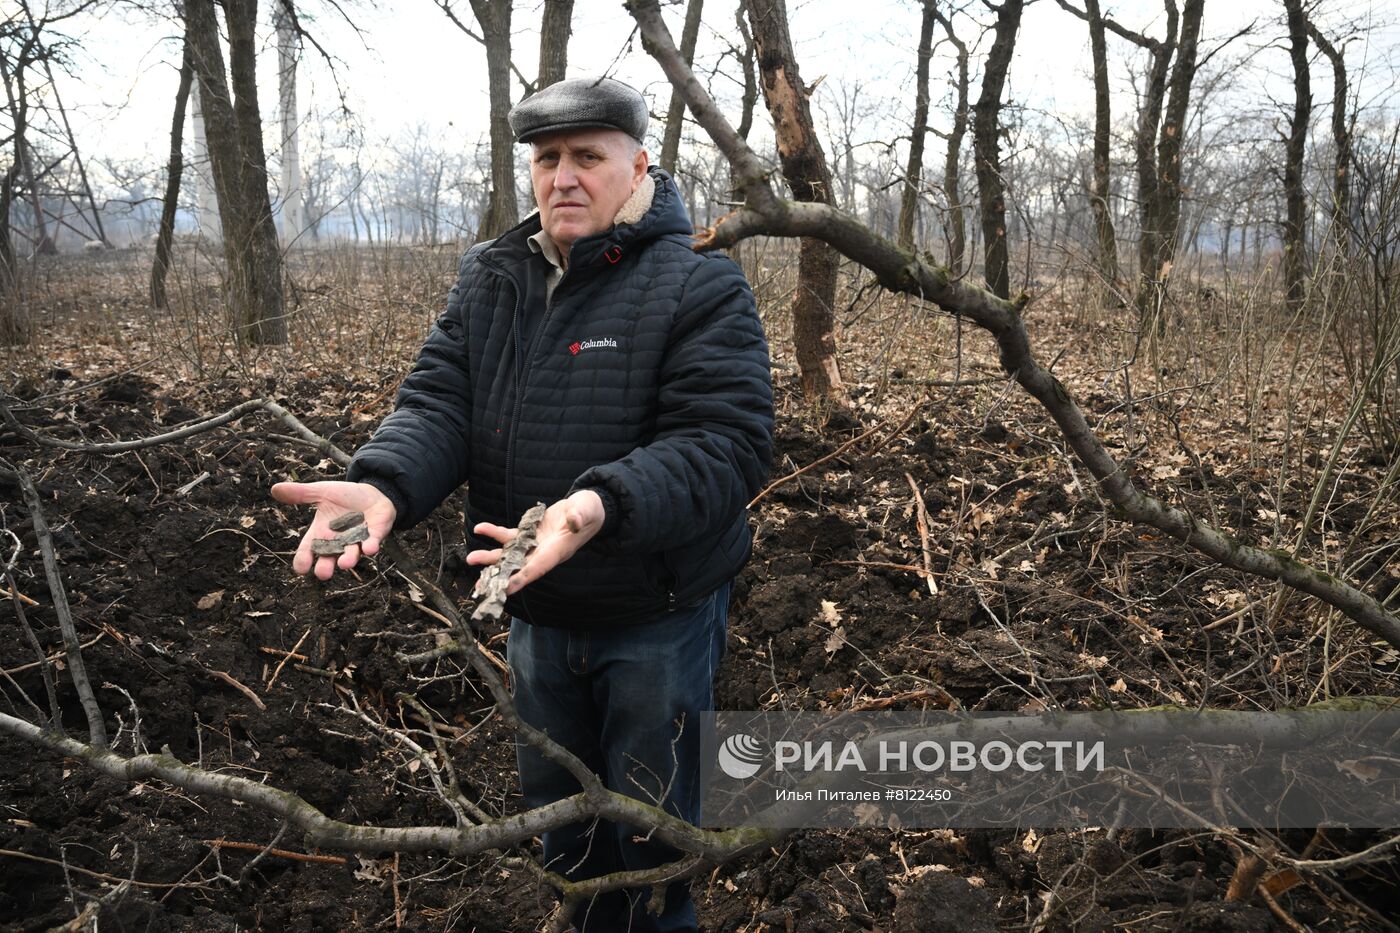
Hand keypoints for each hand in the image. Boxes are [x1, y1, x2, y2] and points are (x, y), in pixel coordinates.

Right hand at [271, 480, 396, 580]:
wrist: (372, 493)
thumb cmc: (344, 497)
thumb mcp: (322, 492)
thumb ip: (301, 494)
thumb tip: (274, 489)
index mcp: (321, 533)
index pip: (308, 550)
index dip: (303, 560)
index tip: (300, 568)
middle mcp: (337, 542)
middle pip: (328, 560)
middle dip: (326, 567)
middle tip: (323, 573)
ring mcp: (356, 541)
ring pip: (351, 555)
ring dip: (348, 559)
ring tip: (344, 564)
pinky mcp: (374, 536)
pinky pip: (371, 544)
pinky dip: (370, 547)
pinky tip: (369, 549)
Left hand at [466, 490, 605, 595]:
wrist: (587, 506)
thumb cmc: (590, 510)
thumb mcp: (587, 510)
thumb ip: (579, 516)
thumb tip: (574, 521)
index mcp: (558, 550)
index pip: (538, 567)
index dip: (522, 578)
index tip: (505, 588)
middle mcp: (544, 551)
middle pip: (519, 567)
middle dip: (499, 575)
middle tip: (480, 585)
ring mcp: (536, 543)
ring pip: (510, 553)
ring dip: (491, 557)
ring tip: (471, 559)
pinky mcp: (530, 532)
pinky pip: (510, 536)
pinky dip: (495, 534)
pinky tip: (480, 528)